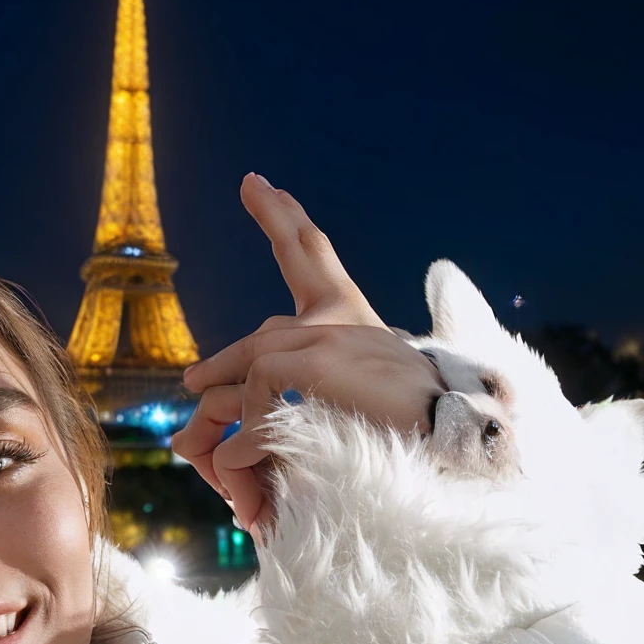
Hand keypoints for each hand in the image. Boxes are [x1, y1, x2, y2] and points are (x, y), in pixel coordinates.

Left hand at [171, 175, 443, 535]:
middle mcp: (345, 315)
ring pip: (253, 352)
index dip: (294, 224)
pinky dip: (245, 431)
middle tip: (253, 182)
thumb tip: (260, 394)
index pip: (318, 260)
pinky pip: (255, 388)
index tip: (272, 189)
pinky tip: (242, 462)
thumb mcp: (354, 407)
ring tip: (195, 396)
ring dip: (220, 380)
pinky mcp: (315, 361)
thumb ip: (312, 391)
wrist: (447, 449)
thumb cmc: (401, 444)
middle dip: (278, 216)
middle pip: (303, 252)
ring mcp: (330, 333)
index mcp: (356, 321)